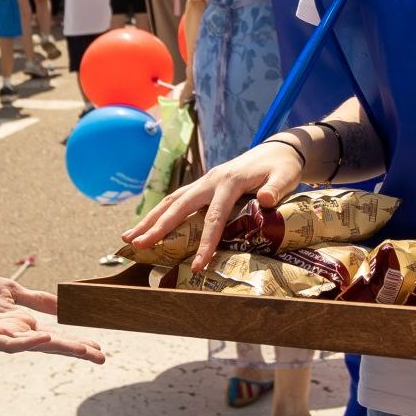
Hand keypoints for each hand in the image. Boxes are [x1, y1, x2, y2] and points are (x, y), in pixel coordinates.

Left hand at [0, 269, 105, 361]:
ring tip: (83, 350)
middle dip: (76, 351)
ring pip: (35, 345)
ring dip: (60, 347)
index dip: (77, 341)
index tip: (100, 348)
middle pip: (51, 344)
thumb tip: (63, 305)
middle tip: (101, 358)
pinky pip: (8, 343)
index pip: (56, 335)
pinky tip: (45, 336)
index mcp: (21, 323)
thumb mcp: (12, 291)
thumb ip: (36, 299)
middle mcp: (14, 333)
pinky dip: (27, 342)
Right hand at [123, 140, 303, 268]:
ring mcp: (205, 182)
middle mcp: (211, 180)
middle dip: (157, 227)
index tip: (197, 266)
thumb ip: (277, 187)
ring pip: (172, 201)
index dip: (204, 243)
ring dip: (151, 218)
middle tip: (136, 245)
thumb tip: (266, 199)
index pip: (213, 218)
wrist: (280, 150)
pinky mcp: (204, 185)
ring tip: (129, 237)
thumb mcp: (286, 176)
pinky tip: (148, 225)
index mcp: (229, 182)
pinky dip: (161, 212)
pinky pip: (178, 199)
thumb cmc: (283, 167)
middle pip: (179, 206)